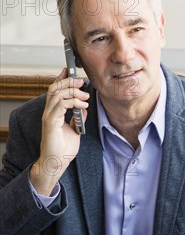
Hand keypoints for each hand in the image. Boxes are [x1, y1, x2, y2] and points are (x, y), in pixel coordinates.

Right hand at [29, 68, 88, 195]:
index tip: (71, 72)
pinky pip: (61, 105)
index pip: (55, 90)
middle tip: (82, 81)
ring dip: (73, 91)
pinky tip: (83, 105)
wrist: (57, 162)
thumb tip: (84, 108)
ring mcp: (49, 116)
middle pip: (55, 88)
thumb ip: (78, 118)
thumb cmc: (64, 149)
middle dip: (68, 81)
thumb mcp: (75, 130)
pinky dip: (73, 102)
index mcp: (53, 112)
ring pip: (57, 94)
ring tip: (85, 95)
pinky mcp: (51, 122)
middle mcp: (49, 112)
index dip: (62, 79)